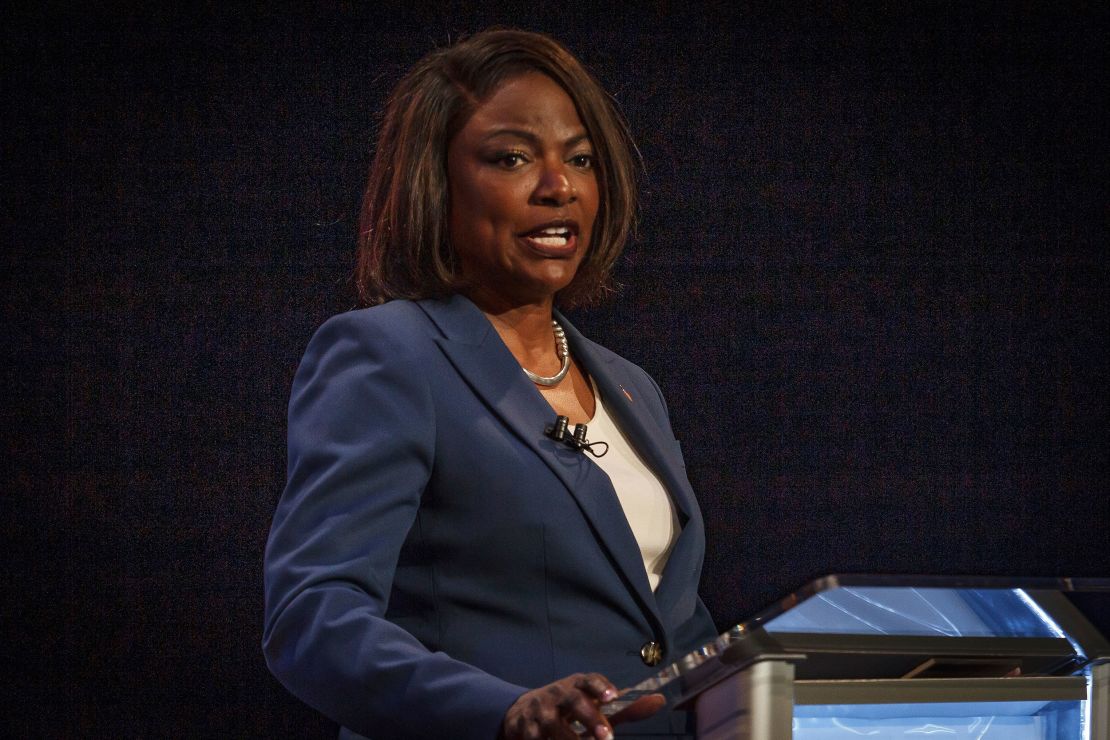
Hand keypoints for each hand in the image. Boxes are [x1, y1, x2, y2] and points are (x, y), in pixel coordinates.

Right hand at [500, 673, 664, 739]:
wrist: (520, 713)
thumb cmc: (567, 708)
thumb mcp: (592, 705)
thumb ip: (624, 709)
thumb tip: (659, 701)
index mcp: (575, 685)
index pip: (588, 680)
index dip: (600, 686)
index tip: (613, 696)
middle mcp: (557, 694)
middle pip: (573, 701)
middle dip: (590, 717)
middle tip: (606, 736)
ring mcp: (539, 712)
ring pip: (554, 725)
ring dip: (569, 738)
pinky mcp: (524, 730)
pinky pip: (536, 739)